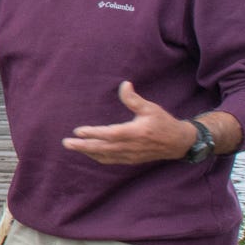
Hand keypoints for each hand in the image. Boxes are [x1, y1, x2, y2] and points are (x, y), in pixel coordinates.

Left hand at [61, 81, 194, 164]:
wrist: (177, 143)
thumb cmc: (163, 123)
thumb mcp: (150, 108)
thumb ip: (134, 99)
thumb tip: (124, 85)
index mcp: (135, 133)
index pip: (109, 134)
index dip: (93, 134)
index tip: (78, 131)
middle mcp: (130, 147)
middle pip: (102, 148)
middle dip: (83, 146)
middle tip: (66, 143)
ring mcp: (130, 155)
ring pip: (104, 156)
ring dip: (87, 152)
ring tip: (72, 147)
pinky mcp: (130, 160)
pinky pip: (110, 160)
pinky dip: (97, 157)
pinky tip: (89, 152)